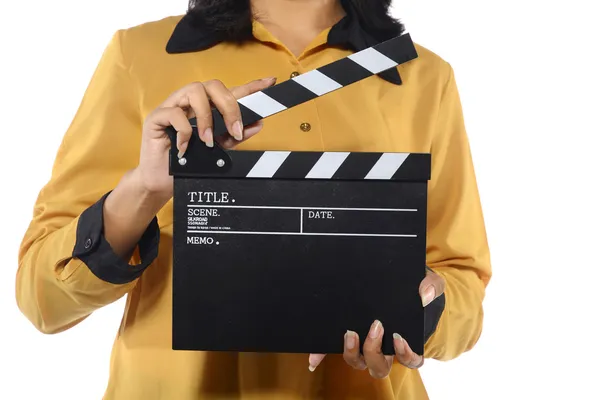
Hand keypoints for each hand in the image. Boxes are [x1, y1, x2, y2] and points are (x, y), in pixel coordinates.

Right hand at [135, 77, 276, 200]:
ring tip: (208, 141)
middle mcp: (191, 103)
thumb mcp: (219, 150)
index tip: (270, 82)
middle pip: (214, 85)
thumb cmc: (189, 163)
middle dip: (229, 106)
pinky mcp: (156, 116)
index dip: (251, 86)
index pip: (231, 92)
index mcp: (208, 108)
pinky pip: (174, 113)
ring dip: (206, 117)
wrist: (163, 181)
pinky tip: (185, 147)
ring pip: (195, 90)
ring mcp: (173, 106)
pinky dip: (184, 131)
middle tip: (235, 130)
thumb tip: (257, 124)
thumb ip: (235, 137)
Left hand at [308, 268, 444, 377]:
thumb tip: (424, 294)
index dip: (405, 354)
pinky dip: (323, 356)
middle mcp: (384, 350)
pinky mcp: (347, 338)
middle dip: (374, 351)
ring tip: (350, 333)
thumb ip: (431, 286)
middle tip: (375, 327)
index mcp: (405, 342)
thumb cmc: (413, 288)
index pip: (411, 360)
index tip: (399, 338)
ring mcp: (364, 346)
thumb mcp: (428, 282)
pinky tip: (314, 358)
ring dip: (352, 352)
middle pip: (379, 366)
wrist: (398, 283)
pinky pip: (333, 352)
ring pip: (357, 362)